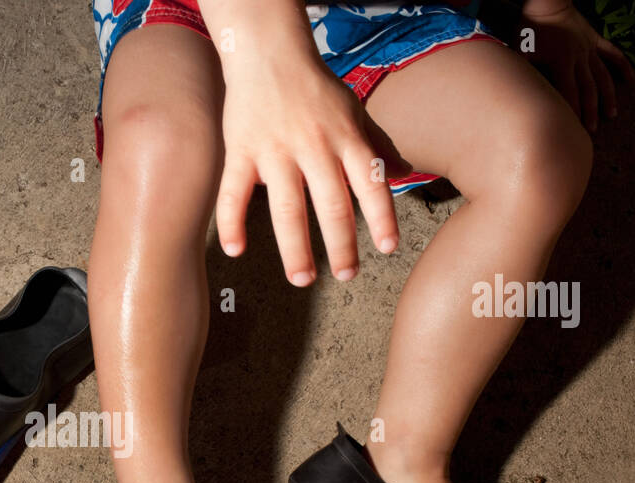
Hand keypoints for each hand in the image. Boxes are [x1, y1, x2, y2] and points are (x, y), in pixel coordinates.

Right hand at [211, 31, 409, 284]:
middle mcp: (313, 147)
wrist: (268, 52)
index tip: (387, 248)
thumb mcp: (353, 111)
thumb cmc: (314, 87)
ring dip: (295, 249)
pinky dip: (232, 223)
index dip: (381, 217)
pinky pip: (234, 193)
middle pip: (330, 205)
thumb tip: (402, 172)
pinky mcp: (241, 152)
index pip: (369, 184)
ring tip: (303, 279)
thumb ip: (375, 144)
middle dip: (341, 245)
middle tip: (347, 276)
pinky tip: (236, 251)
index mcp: (344, 138)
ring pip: (286, 209)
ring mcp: (274, 151)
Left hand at [522, 2, 634, 131]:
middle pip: (588, 89)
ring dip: (608, 95)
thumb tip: (519, 96)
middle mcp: (579, 58)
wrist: (548, 3)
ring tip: (612, 114)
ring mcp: (589, 49)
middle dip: (590, 111)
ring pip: (603, 75)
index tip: (574, 129)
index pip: (569, 93)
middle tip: (592, 130)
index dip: (573, 112)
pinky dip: (622, 65)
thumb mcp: (522, 52)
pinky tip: (631, 78)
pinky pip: (612, 53)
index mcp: (562, 62)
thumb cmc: (531, 28)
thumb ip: (525, 73)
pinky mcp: (595, 40)